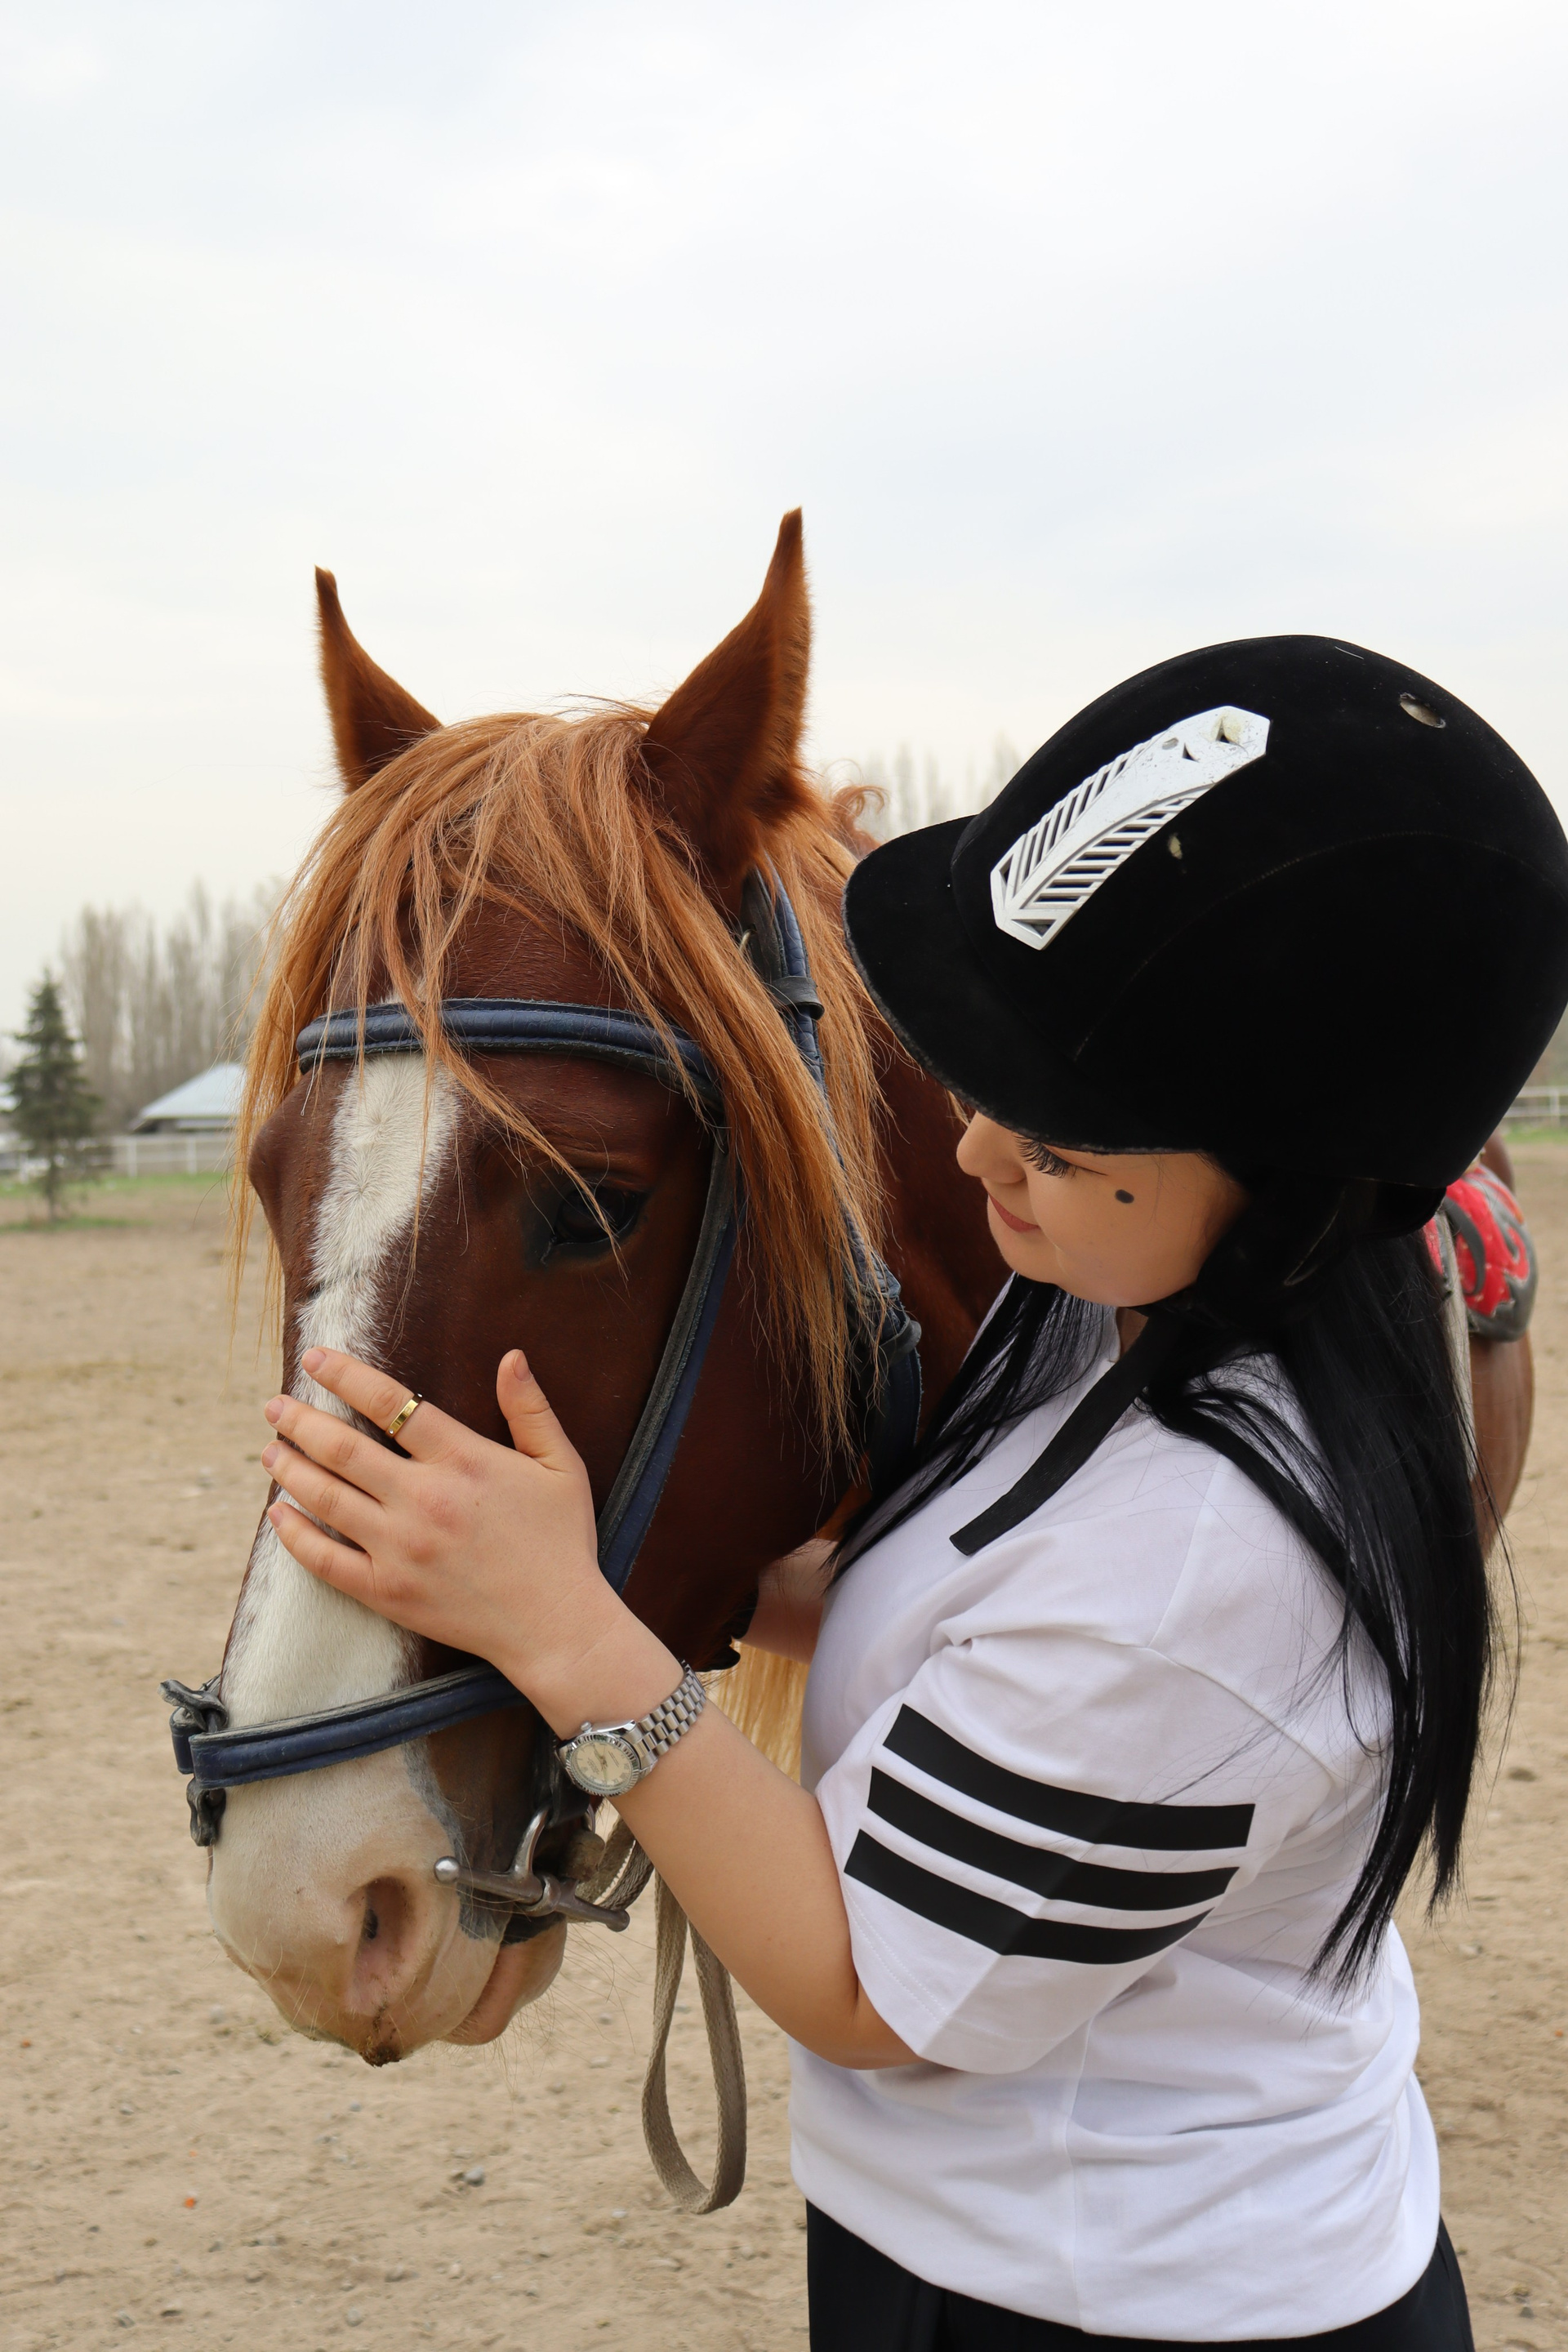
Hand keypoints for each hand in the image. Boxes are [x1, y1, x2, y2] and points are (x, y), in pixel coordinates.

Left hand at [261, 1347, 617, 1703]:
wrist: (556, 1625)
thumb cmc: (561, 1541)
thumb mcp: (561, 1466)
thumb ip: (531, 1410)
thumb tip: (510, 1356)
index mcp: (464, 1461)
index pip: (390, 1404)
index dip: (346, 1376)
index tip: (316, 1358)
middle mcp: (424, 1500)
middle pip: (343, 1448)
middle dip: (300, 1420)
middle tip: (275, 1405)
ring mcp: (400, 1549)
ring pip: (326, 1498)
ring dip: (290, 1468)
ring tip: (271, 1449)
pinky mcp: (387, 1592)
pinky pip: (325, 1560)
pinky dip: (295, 1535)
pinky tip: (278, 1514)